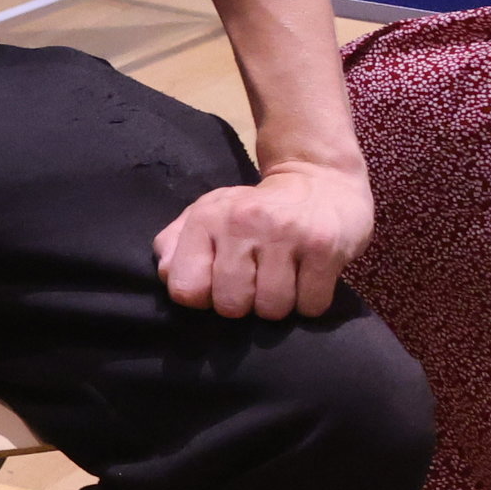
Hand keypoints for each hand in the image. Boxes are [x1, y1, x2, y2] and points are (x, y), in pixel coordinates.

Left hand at [154, 154, 372, 320]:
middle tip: (257, 282)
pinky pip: (310, 305)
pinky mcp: (323, 247)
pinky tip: (308, 277)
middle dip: (245, 304)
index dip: (204, 298)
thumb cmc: (257, 209)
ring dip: (280, 304)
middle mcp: (242, 222)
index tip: (219, 285)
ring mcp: (285, 233)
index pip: (186, 289)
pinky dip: (310, 301)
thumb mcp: (210, 215)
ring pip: (272, 309)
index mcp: (207, 217)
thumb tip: (167, 276)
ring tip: (284, 279)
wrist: (321, 180)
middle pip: (231, 305)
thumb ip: (177, 245)